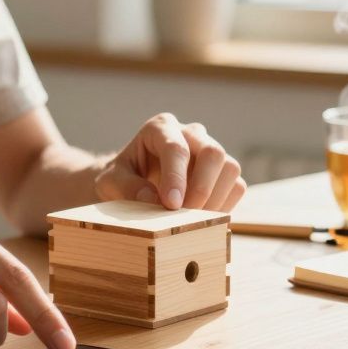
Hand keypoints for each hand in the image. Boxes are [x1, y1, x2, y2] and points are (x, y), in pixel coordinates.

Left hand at [95, 113, 245, 210]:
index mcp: (161, 128)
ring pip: (230, 168)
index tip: (170, 205)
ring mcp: (210, 150)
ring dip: (214, 199)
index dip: (176, 178)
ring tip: (191, 220)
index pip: (176, 148)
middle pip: (213, 153)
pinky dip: (224, 206)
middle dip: (201, 189)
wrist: (133, 182)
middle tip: (183, 217)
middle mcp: (191, 133)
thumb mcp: (110, 182)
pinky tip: (201, 219)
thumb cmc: (122, 178)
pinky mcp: (222, 172)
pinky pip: (236, 186)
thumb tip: (154, 200)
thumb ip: (126, 188)